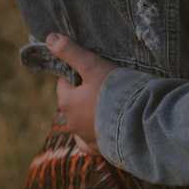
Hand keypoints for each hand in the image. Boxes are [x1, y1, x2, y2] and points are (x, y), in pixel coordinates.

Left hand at [46, 33, 118, 155]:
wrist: (139, 123)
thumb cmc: (116, 91)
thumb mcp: (93, 65)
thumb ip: (72, 52)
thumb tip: (49, 38)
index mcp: (67, 102)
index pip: (64, 83)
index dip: (77, 75)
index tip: (92, 71)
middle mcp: (71, 122)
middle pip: (72, 102)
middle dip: (83, 94)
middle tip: (104, 86)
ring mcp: (84, 138)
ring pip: (79, 122)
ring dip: (88, 114)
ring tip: (108, 106)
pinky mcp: (97, 150)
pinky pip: (88, 142)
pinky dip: (93, 134)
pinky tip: (103, 128)